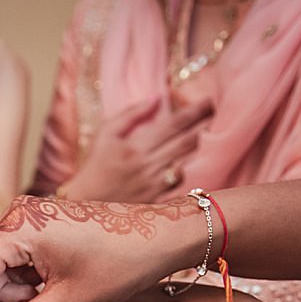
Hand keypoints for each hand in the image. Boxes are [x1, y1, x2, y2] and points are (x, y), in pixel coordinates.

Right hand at [0, 194, 203, 301]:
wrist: (165, 236)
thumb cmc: (124, 261)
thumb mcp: (70, 301)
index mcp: (19, 225)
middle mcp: (17, 215)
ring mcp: (28, 219)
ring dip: (13, 297)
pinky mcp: (40, 228)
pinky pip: (16, 262)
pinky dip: (26, 286)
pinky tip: (50, 299)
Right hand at [64, 96, 212, 202]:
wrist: (86, 203)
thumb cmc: (95, 165)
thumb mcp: (105, 133)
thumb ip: (131, 114)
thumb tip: (157, 98)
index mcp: (135, 147)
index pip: (173, 125)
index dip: (194, 111)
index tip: (208, 101)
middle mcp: (148, 166)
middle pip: (187, 141)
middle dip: (204, 124)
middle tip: (214, 112)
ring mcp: (154, 185)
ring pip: (187, 160)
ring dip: (197, 144)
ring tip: (203, 132)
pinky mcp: (156, 199)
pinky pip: (180, 181)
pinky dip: (185, 167)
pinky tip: (185, 159)